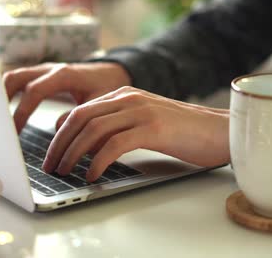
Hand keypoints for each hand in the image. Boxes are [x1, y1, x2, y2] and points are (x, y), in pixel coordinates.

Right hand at [3, 62, 130, 132]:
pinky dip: (8, 94)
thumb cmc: (105, 88)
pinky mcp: (40, 76)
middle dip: (2, 100)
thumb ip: (80, 115)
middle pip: (16, 78)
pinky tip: (4, 113)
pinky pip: (18, 81)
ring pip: (13, 77)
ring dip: (2, 97)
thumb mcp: (98, 103)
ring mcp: (43, 70)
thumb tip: (58, 131)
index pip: (34, 91)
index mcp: (63, 75)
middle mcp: (49, 69)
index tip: (14, 131)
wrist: (110, 74)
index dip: (22, 111)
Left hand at [42, 86, 229, 180]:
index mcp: (125, 96)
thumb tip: (88, 146)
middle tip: (50, 166)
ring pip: (93, 130)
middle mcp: (130, 99)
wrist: (220, 131)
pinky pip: (114, 144)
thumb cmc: (185, 132)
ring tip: (65, 172)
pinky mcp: (153, 128)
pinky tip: (91, 175)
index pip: (81, 110)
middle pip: (81, 118)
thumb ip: (118, 127)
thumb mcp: (145, 124)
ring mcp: (141, 111)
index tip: (51, 153)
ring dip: (73, 154)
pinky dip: (97, 161)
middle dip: (59, 144)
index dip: (60, 132)